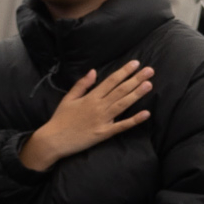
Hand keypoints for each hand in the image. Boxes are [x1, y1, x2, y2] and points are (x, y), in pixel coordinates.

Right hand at [23, 64, 154, 171]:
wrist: (53, 140)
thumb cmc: (60, 119)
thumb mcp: (68, 99)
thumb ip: (82, 85)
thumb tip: (93, 71)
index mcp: (90, 97)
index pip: (110, 81)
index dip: (124, 71)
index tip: (136, 63)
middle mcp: (98, 106)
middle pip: (120, 90)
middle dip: (136, 79)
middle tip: (150, 70)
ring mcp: (103, 120)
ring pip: (123, 104)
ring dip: (137, 94)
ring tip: (149, 84)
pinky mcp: (104, 133)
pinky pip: (122, 126)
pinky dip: (134, 120)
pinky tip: (146, 113)